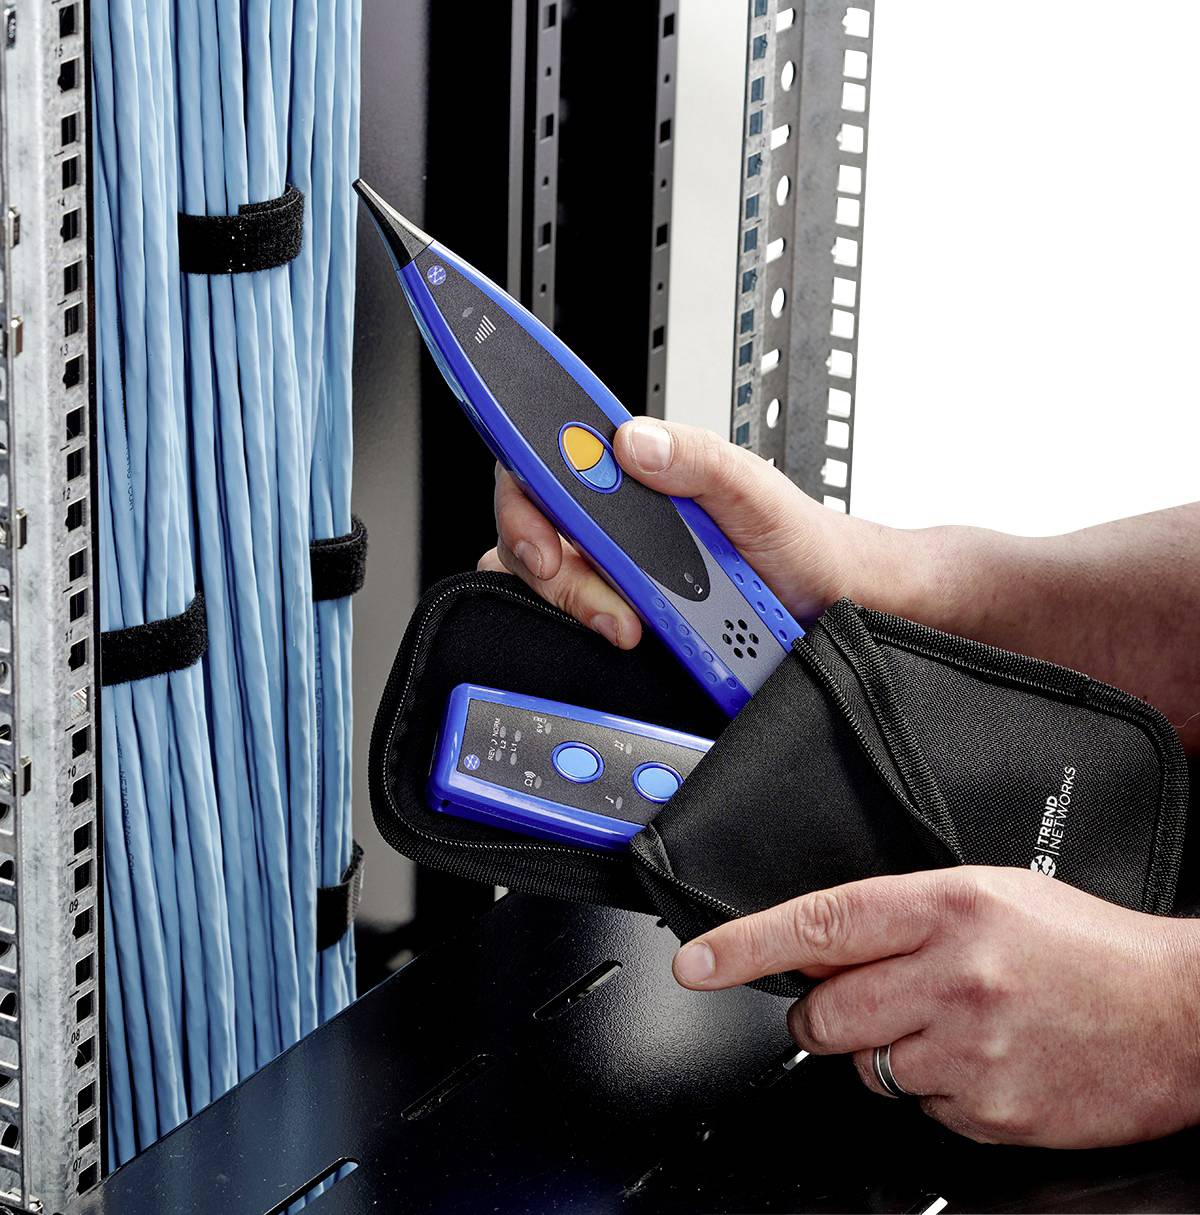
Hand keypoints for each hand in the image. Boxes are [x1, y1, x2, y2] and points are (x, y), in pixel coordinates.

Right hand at [478, 418, 867, 648]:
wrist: (824, 603)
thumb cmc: (796, 539)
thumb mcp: (754, 489)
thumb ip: (698, 458)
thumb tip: (633, 443)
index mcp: (637, 466)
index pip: (549, 456)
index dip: (525, 491)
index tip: (543, 537)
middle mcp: (615, 510)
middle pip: (534, 523)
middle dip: (554, 567)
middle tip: (601, 596)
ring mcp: (614, 559)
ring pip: (547, 575)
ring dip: (580, 603)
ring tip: (634, 623)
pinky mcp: (620, 604)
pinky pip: (573, 615)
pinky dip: (592, 626)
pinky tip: (631, 632)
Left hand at [671, 867, 1199, 1146]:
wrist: (1179, 1014)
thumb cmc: (1086, 946)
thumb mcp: (988, 895)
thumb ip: (898, 916)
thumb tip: (820, 948)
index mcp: (948, 906)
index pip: (820, 924)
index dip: (744, 945)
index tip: (694, 963)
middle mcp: (953, 976)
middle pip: (824, 1012)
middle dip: (823, 1012)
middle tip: (868, 998)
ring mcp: (971, 1050)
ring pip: (866, 1067)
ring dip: (886, 1049)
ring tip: (952, 1022)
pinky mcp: (990, 1112)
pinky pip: (921, 1109)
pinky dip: (936, 1088)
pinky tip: (983, 1058)